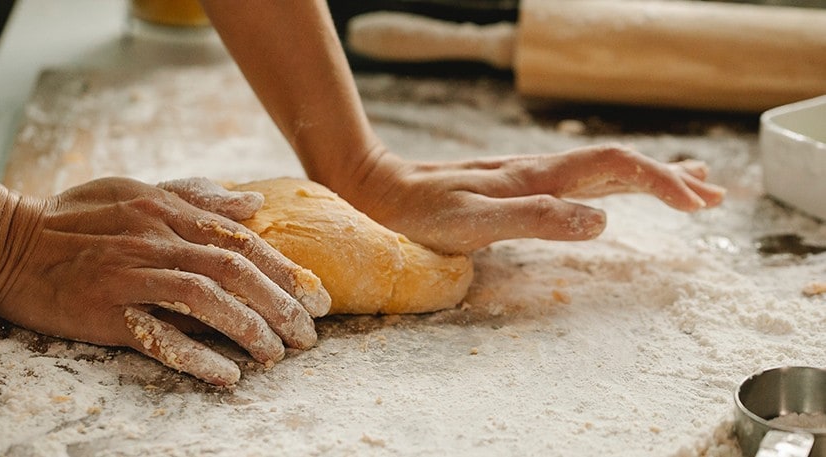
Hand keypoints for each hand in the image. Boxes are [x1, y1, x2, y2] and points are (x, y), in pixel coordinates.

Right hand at [0, 177, 329, 385]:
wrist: (6, 240)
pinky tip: (228, 374)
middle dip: (282, 305)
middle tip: (310, 335)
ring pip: (206, 300)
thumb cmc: (74, 216)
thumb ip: (196, 197)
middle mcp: (156, 241)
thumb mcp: (136, 190)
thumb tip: (251, 204)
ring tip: (278, 355)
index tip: (318, 297)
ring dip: (250, 329)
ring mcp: (131, 276)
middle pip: (235, 271)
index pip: (242, 241)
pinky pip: (159, 336)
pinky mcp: (105, 311)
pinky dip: (197, 355)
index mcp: (168, 212)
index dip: (287, 270)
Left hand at [337, 143, 725, 253]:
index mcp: (538, 177)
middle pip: (620, 164)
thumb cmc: (420, 213)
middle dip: (670, 178)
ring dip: (649, 177)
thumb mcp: (473, 223)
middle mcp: (540, 171)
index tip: (699, 206)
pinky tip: (613, 191)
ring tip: (689, 187)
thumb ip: (535, 219)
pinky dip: (612, 183)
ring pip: (602, 169)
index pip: (617, 167)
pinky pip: (577, 180)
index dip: (662, 182)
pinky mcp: (515, 187)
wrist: (380, 189)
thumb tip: (603, 220)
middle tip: (714, 196)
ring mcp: (529, 177)